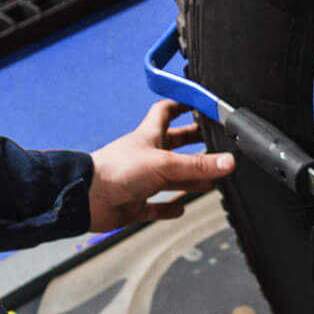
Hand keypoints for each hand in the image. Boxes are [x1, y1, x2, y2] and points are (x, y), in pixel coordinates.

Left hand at [88, 100, 235, 231]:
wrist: (86, 198)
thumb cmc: (115, 170)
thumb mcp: (164, 163)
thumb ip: (197, 166)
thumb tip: (228, 162)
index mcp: (149, 137)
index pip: (167, 112)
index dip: (182, 106)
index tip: (199, 105)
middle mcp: (146, 156)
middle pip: (174, 145)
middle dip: (193, 144)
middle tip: (214, 145)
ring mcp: (140, 180)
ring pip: (170, 178)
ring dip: (189, 179)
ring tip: (210, 182)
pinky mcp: (135, 203)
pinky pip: (156, 206)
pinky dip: (169, 208)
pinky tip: (179, 208)